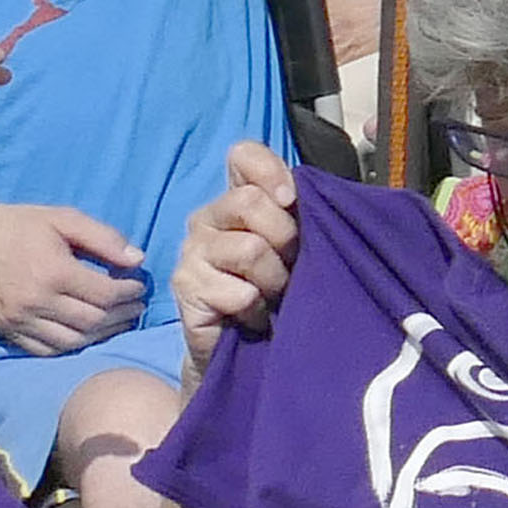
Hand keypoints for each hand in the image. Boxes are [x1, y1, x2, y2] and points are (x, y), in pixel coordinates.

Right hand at [0, 201, 146, 352]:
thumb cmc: (17, 225)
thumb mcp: (62, 218)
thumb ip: (102, 237)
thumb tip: (137, 259)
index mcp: (54, 271)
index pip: (105, 294)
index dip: (130, 293)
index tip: (139, 286)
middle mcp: (37, 301)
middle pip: (93, 321)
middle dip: (122, 316)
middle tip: (137, 307)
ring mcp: (20, 321)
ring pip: (73, 342)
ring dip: (102, 336)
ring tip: (119, 322)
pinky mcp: (8, 332)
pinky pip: (47, 351)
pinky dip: (72, 347)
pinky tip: (87, 334)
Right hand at [175, 139, 301, 355]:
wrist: (244, 352)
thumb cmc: (277, 293)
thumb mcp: (295, 249)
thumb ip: (301, 215)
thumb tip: (321, 195)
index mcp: (237, 198)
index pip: (243, 155)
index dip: (271, 171)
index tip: (292, 201)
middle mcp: (208, 217)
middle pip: (249, 201)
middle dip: (285, 237)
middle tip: (291, 266)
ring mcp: (192, 250)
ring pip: (249, 248)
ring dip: (275, 279)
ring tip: (274, 296)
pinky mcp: (185, 285)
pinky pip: (238, 290)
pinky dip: (257, 309)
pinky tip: (254, 317)